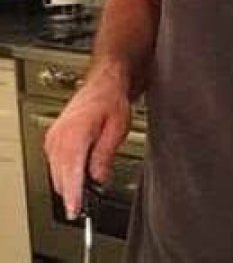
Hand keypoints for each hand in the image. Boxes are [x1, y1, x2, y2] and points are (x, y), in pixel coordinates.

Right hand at [43, 77, 130, 219]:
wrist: (103, 83)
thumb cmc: (112, 100)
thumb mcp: (117, 130)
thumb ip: (105, 156)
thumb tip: (98, 179)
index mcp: (74, 136)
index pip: (71, 175)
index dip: (74, 196)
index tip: (76, 210)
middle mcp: (58, 138)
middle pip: (61, 177)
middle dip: (74, 191)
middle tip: (89, 203)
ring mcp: (53, 138)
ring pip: (57, 173)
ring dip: (71, 182)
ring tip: (89, 186)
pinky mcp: (53, 139)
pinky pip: (56, 164)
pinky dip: (67, 171)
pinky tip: (81, 172)